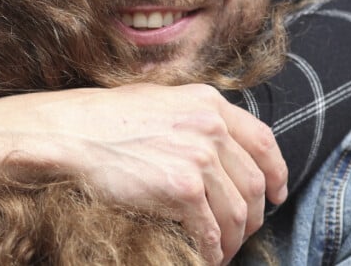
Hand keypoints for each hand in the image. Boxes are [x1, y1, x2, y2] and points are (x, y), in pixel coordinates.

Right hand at [0, 83, 286, 263]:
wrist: (73, 131)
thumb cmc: (109, 118)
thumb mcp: (161, 100)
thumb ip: (196, 116)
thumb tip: (221, 144)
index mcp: (209, 102)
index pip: (262, 140)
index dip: (276, 172)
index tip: (277, 193)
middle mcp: (210, 125)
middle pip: (255, 181)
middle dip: (254, 213)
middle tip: (244, 230)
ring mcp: (198, 155)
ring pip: (239, 211)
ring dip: (234, 237)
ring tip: (222, 248)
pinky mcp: (182, 188)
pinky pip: (213, 230)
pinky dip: (214, 249)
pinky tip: (206, 254)